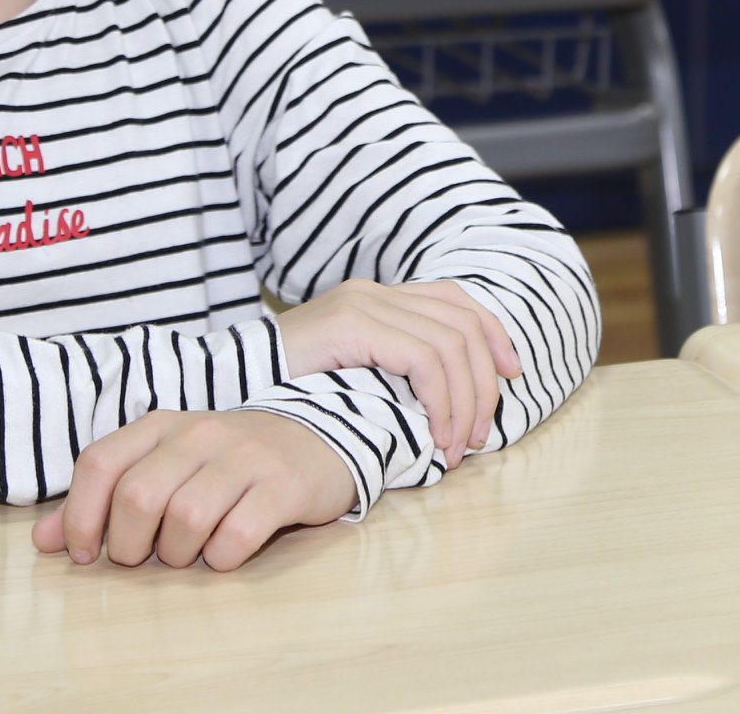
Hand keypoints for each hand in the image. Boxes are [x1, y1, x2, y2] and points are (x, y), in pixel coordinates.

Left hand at [31, 409, 354, 570]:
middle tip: (143, 560)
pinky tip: (224, 555)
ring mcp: (244, 457)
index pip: (100, 462)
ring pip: (186, 517)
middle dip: (130, 545)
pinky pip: (238, 534)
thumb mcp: (164, 465)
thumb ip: (104, 498)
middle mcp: (199, 433)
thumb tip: (43, 540)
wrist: (315, 438)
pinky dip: (222, 558)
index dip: (80, 516)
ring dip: (177, 553)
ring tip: (186, 555)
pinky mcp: (283, 485)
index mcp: (161, 425)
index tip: (84, 555)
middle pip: (138, 496)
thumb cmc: (225, 462)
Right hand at [276, 278, 520, 466]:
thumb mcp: (349, 376)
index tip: (511, 375)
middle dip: (485, 384)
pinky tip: (436, 435)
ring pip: (450, 344)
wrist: (228, 380)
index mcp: (377, 297)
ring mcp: (363, 303)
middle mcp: (374, 291)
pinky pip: (422, 358)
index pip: (455, 299)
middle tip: (481, 437)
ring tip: (458, 447)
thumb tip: (446, 405)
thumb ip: (390, 373)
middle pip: (462, 324)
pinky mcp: (352, 324)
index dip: (493, 333)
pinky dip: (442, 400)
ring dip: (466, 402)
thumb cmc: (286, 390)